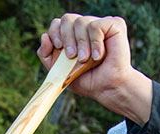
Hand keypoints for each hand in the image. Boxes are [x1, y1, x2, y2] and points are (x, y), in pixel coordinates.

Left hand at [37, 14, 152, 124]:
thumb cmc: (87, 80)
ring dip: (82, 44)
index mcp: (73, 35)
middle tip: (72, 56)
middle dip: (66, 38)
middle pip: (67, 19)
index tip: (59, 47)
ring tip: (86, 60)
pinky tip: (98, 56)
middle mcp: (86, 27)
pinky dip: (95, 42)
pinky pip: (96, 26)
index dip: (55, 33)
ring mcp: (100, 24)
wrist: (108, 88)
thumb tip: (44, 36)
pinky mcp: (115, 25)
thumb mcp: (60, 71)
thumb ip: (47, 55)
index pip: (58, 24)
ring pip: (81, 22)